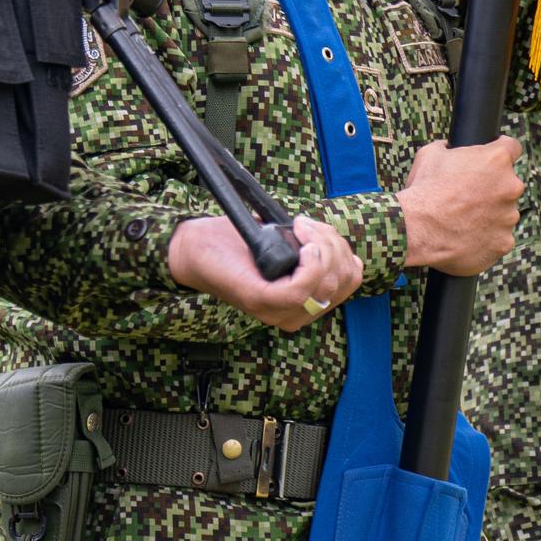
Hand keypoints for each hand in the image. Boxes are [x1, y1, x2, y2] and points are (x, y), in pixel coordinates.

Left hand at [169, 213, 361, 332]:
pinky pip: (303, 289)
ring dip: (321, 246)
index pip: (350, 282)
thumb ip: (308, 251)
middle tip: (305, 225)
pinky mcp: (261, 302)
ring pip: (326, 284)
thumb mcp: (281, 246)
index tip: (318, 231)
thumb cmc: (233, 245)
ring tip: (300, 228)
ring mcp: (277, 312)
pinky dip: (308, 261)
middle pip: (343, 280)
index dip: (343, 251)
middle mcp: (293, 315)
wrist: (191, 248)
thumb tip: (330, 241)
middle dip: (332, 243)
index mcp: (301, 304)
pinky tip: (299, 243)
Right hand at [395, 135, 522, 277]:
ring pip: (505, 213)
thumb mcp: (431, 154)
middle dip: (493, 189)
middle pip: (509, 184)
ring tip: (464, 220)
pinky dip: (487, 238)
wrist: (416, 228)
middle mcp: (510, 186)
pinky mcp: (503, 242)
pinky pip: (499, 238)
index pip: (513, 148)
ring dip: (490, 214)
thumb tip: (450, 148)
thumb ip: (450, 148)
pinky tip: (467, 237)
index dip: (501, 154)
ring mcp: (509, 216)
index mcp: (497, 159)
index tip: (493, 162)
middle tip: (469, 197)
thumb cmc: (423, 189)